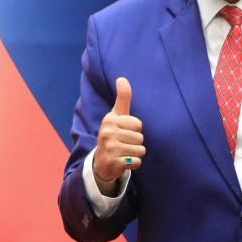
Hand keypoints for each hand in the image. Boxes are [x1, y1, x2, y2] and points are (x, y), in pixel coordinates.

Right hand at [93, 77, 144, 194]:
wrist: (101, 161)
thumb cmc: (113, 135)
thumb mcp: (116, 116)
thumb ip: (122, 98)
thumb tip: (122, 78)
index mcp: (110, 120)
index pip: (138, 124)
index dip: (135, 130)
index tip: (123, 132)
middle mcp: (108, 132)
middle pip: (140, 137)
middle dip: (135, 143)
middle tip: (123, 145)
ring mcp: (110, 148)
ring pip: (141, 150)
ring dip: (135, 154)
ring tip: (123, 153)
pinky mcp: (114, 163)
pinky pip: (137, 162)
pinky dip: (134, 164)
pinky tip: (124, 162)